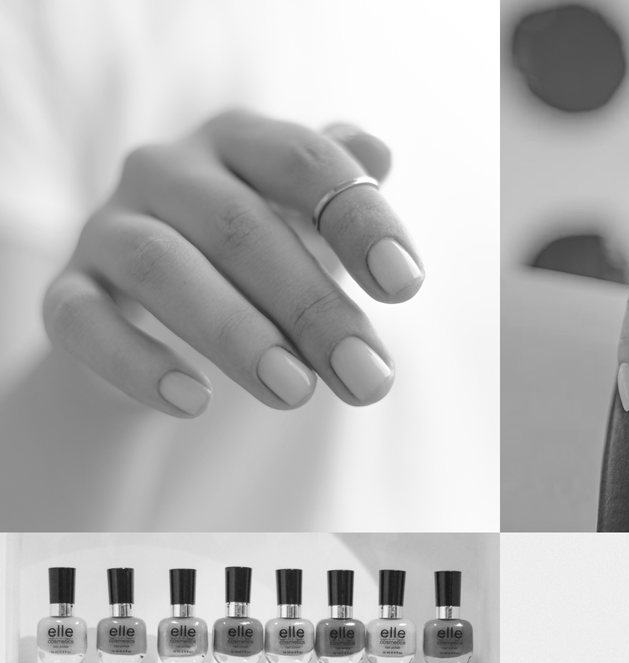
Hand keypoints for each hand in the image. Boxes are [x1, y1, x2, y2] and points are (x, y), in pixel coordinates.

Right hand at [42, 110, 414, 416]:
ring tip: (297, 393)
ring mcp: (108, 226)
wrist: (161, 303)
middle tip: (367, 376)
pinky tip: (194, 402)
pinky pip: (83, 319)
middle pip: (239, 226)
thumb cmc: (265, 251)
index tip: (407, 286)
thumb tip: (379, 152)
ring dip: (235, 333)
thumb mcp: (312, 219)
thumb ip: (347, 191)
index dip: (357, 219)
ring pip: (161, 266)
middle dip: (312, 306)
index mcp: (239, 141)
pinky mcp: (69, 289)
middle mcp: (165, 169)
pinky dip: (136, 361)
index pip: (302, 161)